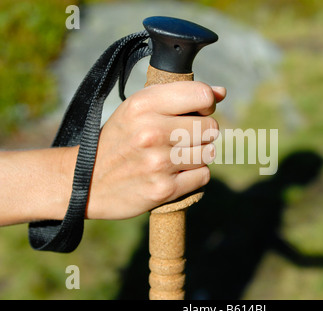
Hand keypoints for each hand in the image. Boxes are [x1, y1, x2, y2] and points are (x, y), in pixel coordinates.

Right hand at [85, 81, 225, 219]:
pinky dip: (194, 176)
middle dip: (202, 133)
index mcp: (143, 105)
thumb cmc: (118, 141)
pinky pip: (203, 176)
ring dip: (198, 156)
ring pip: (209, 153)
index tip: (197, 111)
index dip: (207, 104)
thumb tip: (222, 92)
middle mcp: (151, 132)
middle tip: (181, 139)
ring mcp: (158, 162)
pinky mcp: (163, 189)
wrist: (84, 182)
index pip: (202, 96)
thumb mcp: (137, 109)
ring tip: (176, 157)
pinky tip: (175, 174)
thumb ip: (179, 96)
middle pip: (210, 127)